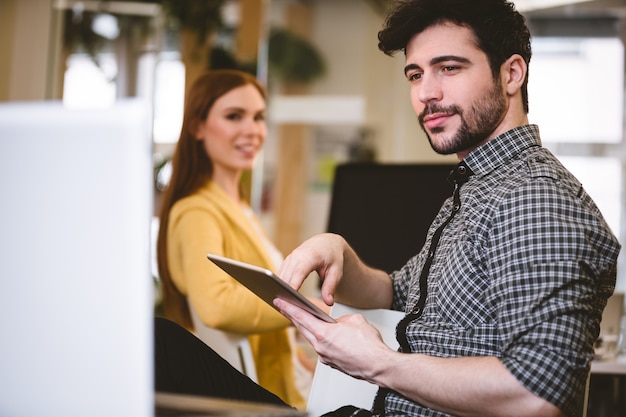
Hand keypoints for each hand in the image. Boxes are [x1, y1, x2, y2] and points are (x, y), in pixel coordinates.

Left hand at [274, 298, 393, 381]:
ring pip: (311, 338)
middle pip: (302, 328)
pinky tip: (323, 334)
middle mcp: (321, 347)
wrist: (378, 366)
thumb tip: (336, 324)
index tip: (279, 301)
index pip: (301, 317)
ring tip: (302, 318)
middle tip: (284, 306)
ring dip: (306, 328)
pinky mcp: (331, 363)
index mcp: (324, 334)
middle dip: (293, 316)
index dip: (289, 308)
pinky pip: (321, 348)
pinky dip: (319, 339)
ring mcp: (325, 357)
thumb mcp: (355, 320)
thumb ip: (340, 319)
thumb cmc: (369, 345)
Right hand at [278, 233, 349, 305]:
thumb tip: (329, 303)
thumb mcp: (336, 272)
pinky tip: (282, 298)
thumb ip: (331, 287)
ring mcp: (290, 258)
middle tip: (285, 310)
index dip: (293, 285)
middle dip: (284, 291)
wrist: (326, 243)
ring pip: (281, 276)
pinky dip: (280, 285)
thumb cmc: (332, 257)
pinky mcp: (287, 262)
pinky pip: (281, 275)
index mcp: (310, 256)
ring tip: (282, 307)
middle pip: (287, 276)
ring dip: (279, 289)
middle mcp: (297, 255)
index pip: (299, 272)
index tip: (290, 298)